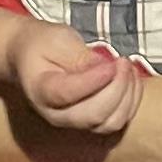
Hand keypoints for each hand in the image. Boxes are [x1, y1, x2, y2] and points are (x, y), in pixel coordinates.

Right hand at [11, 19, 145, 133]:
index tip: (112, 62)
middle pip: (94, 115)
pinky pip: (119, 121)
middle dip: (117, 88)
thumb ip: (79, 56)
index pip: (68, 94)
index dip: (94, 81)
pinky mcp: (92, 122)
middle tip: (122, 61)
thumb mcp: (57, 39)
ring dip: (128, 95)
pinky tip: (130, 78)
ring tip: (127, 67)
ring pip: (110, 123)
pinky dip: (132, 101)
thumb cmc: (43, 45)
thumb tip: (105, 69)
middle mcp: (57, 115)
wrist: (29, 58)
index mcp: (41, 91)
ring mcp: (75, 123)